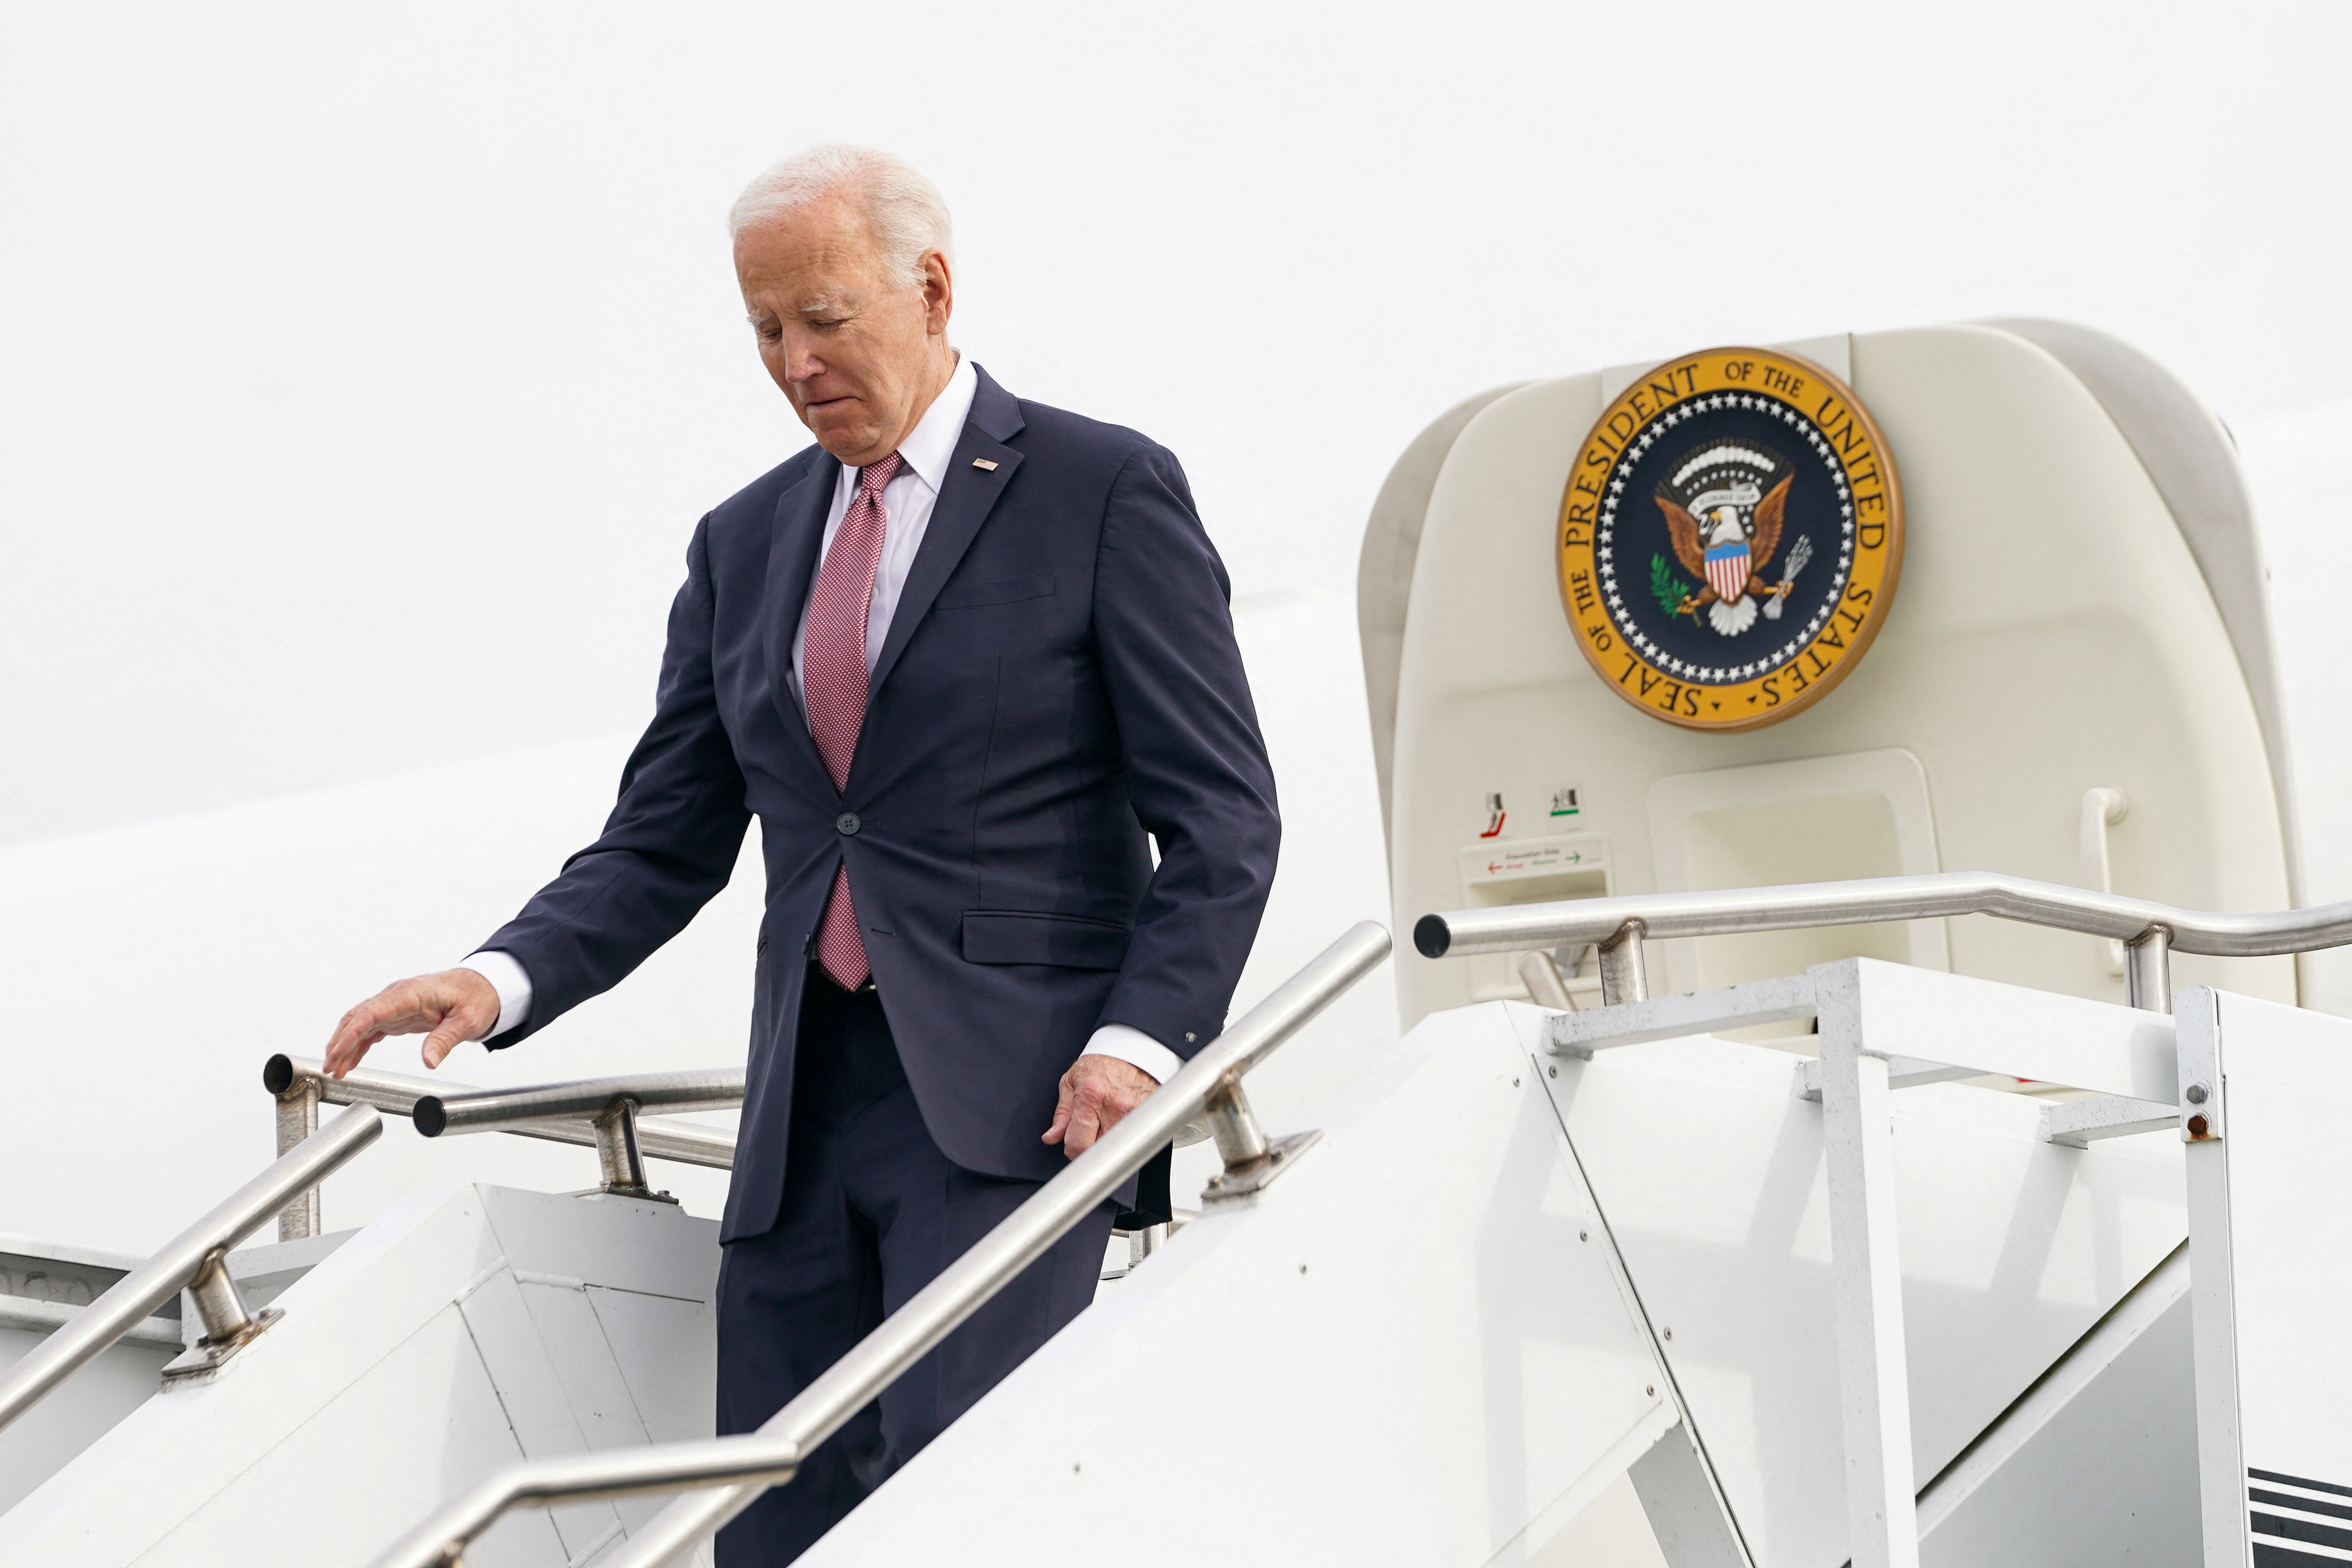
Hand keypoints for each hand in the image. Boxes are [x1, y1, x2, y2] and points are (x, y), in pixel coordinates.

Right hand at [323, 968, 501, 1078]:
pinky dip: (358, 1046)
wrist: (484, 987)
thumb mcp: (468, 1020)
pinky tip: (349, 1063)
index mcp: (411, 993)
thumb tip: (429, 1061)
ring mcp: (395, 1005)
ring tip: (334, 1070)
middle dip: (340, 1042)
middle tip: (328, 1068)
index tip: (337, 1052)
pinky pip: (372, 1030)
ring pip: (361, 1024)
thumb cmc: (477, 998)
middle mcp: (397, 996)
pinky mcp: (398, 1015)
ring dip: (345, 1046)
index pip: (372, 1012)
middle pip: (358, 1017)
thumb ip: (445, 1039)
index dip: (352, 1033)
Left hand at [1042, 1053, 1158, 1158]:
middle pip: (1099, 1150)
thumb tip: (1051, 1137)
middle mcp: (1115, 1106)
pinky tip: (1122, 1121)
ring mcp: (1135, 1111)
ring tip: (1107, 1125)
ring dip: (1109, 1143)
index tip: (1074, 1145)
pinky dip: (1126, 1135)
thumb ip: (1062, 1113)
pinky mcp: (1149, 1113)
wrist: (1133, 1049)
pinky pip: (1134, 1137)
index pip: (1079, 1145)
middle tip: (1091, 1134)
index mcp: (1090, 1096)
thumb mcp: (1072, 1080)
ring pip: (1117, 1147)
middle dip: (1092, 1147)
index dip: (1073, 1151)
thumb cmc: (1102, 1063)